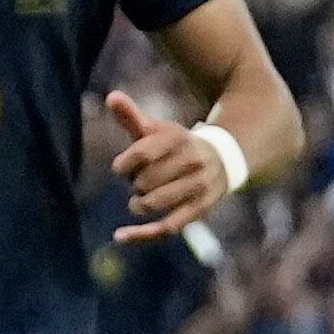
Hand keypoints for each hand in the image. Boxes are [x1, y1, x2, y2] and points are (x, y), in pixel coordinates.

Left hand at [105, 94, 221, 242]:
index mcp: (178, 138)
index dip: (123, 164)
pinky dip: (142, 235)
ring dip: (139, 203)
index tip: (122, 166)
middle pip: (144, 181)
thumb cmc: (176, 145)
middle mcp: (193, 161)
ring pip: (153, 203)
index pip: (141, 155)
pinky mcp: (200, 210)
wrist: (223, 158)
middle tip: (141, 179)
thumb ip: (132, 116)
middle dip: (134, 183)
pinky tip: (119, 237)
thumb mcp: (157, 128)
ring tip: (141, 198)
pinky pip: (167, 228)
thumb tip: (110, 96)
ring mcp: (199, 187)